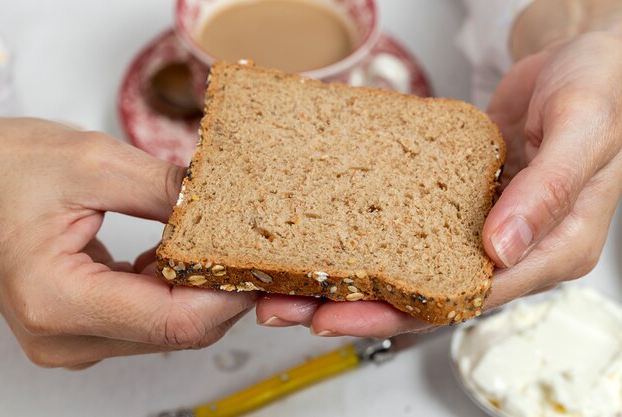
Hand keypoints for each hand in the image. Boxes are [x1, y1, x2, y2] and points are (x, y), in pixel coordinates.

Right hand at [0, 118, 255, 368]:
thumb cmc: (5, 168)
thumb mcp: (94, 163)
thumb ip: (167, 189)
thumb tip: (226, 207)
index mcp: (57, 300)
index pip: (176, 321)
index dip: (229, 293)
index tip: (260, 260)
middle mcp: (63, 336)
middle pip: (178, 330)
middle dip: (222, 289)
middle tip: (250, 245)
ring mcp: (72, 338)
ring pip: (169, 327)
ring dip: (200, 288)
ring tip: (215, 241)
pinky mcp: (82, 328)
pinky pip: (150, 318)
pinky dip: (174, 288)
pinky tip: (177, 253)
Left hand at [255, 31, 621, 336]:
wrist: (582, 60)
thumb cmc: (599, 89)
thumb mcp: (583, 130)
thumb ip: (547, 189)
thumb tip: (500, 249)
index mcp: (552, 250)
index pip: (465, 298)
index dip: (398, 312)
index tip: (337, 315)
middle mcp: (515, 251)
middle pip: (427, 295)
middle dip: (356, 306)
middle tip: (288, 305)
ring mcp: (486, 230)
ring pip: (413, 268)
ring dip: (354, 277)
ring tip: (289, 282)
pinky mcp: (463, 206)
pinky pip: (413, 231)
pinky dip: (372, 239)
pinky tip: (328, 237)